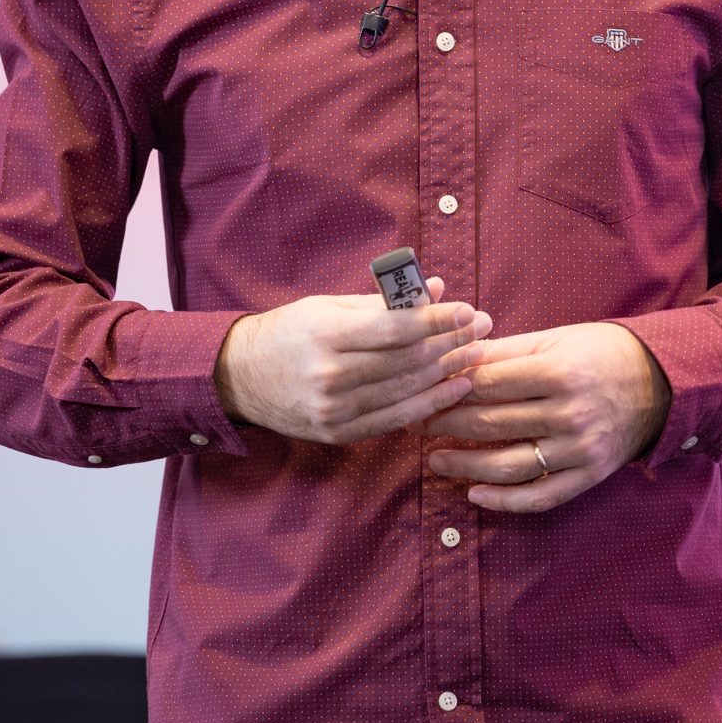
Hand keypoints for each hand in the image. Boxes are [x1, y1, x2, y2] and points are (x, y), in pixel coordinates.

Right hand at [215, 277, 491, 444]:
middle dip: (451, 343)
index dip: (437, 320)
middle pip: (406, 361)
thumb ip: (382, 301)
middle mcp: (328, 375)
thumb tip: (434, 289)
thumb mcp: (327, 306)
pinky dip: (429, 405)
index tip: (468, 310)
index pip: (394, 328)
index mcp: (324, 334)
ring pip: (405, 392)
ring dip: (447, 373)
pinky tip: (455, 388)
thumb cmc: (288, 332)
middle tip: (483, 328)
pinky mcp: (337, 433)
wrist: (238, 377)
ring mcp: (332, 409)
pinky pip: (394, 420)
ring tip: (477, 355)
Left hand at [419, 321, 672, 512]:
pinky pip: (540, 497)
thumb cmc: (601, 353)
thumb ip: (504, 352)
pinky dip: (504, 501)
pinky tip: (474, 493)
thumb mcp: (554, 340)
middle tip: (415, 424)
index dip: (448, 389)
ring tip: (435, 460)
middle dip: (446, 425)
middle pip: (490, 424)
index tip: (421, 391)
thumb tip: (451, 359)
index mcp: (558, 372)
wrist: (661, 382)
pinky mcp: (588, 475)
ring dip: (464, 466)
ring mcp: (579, 449)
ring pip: (508, 465)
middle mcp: (569, 413)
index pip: (487, 384)